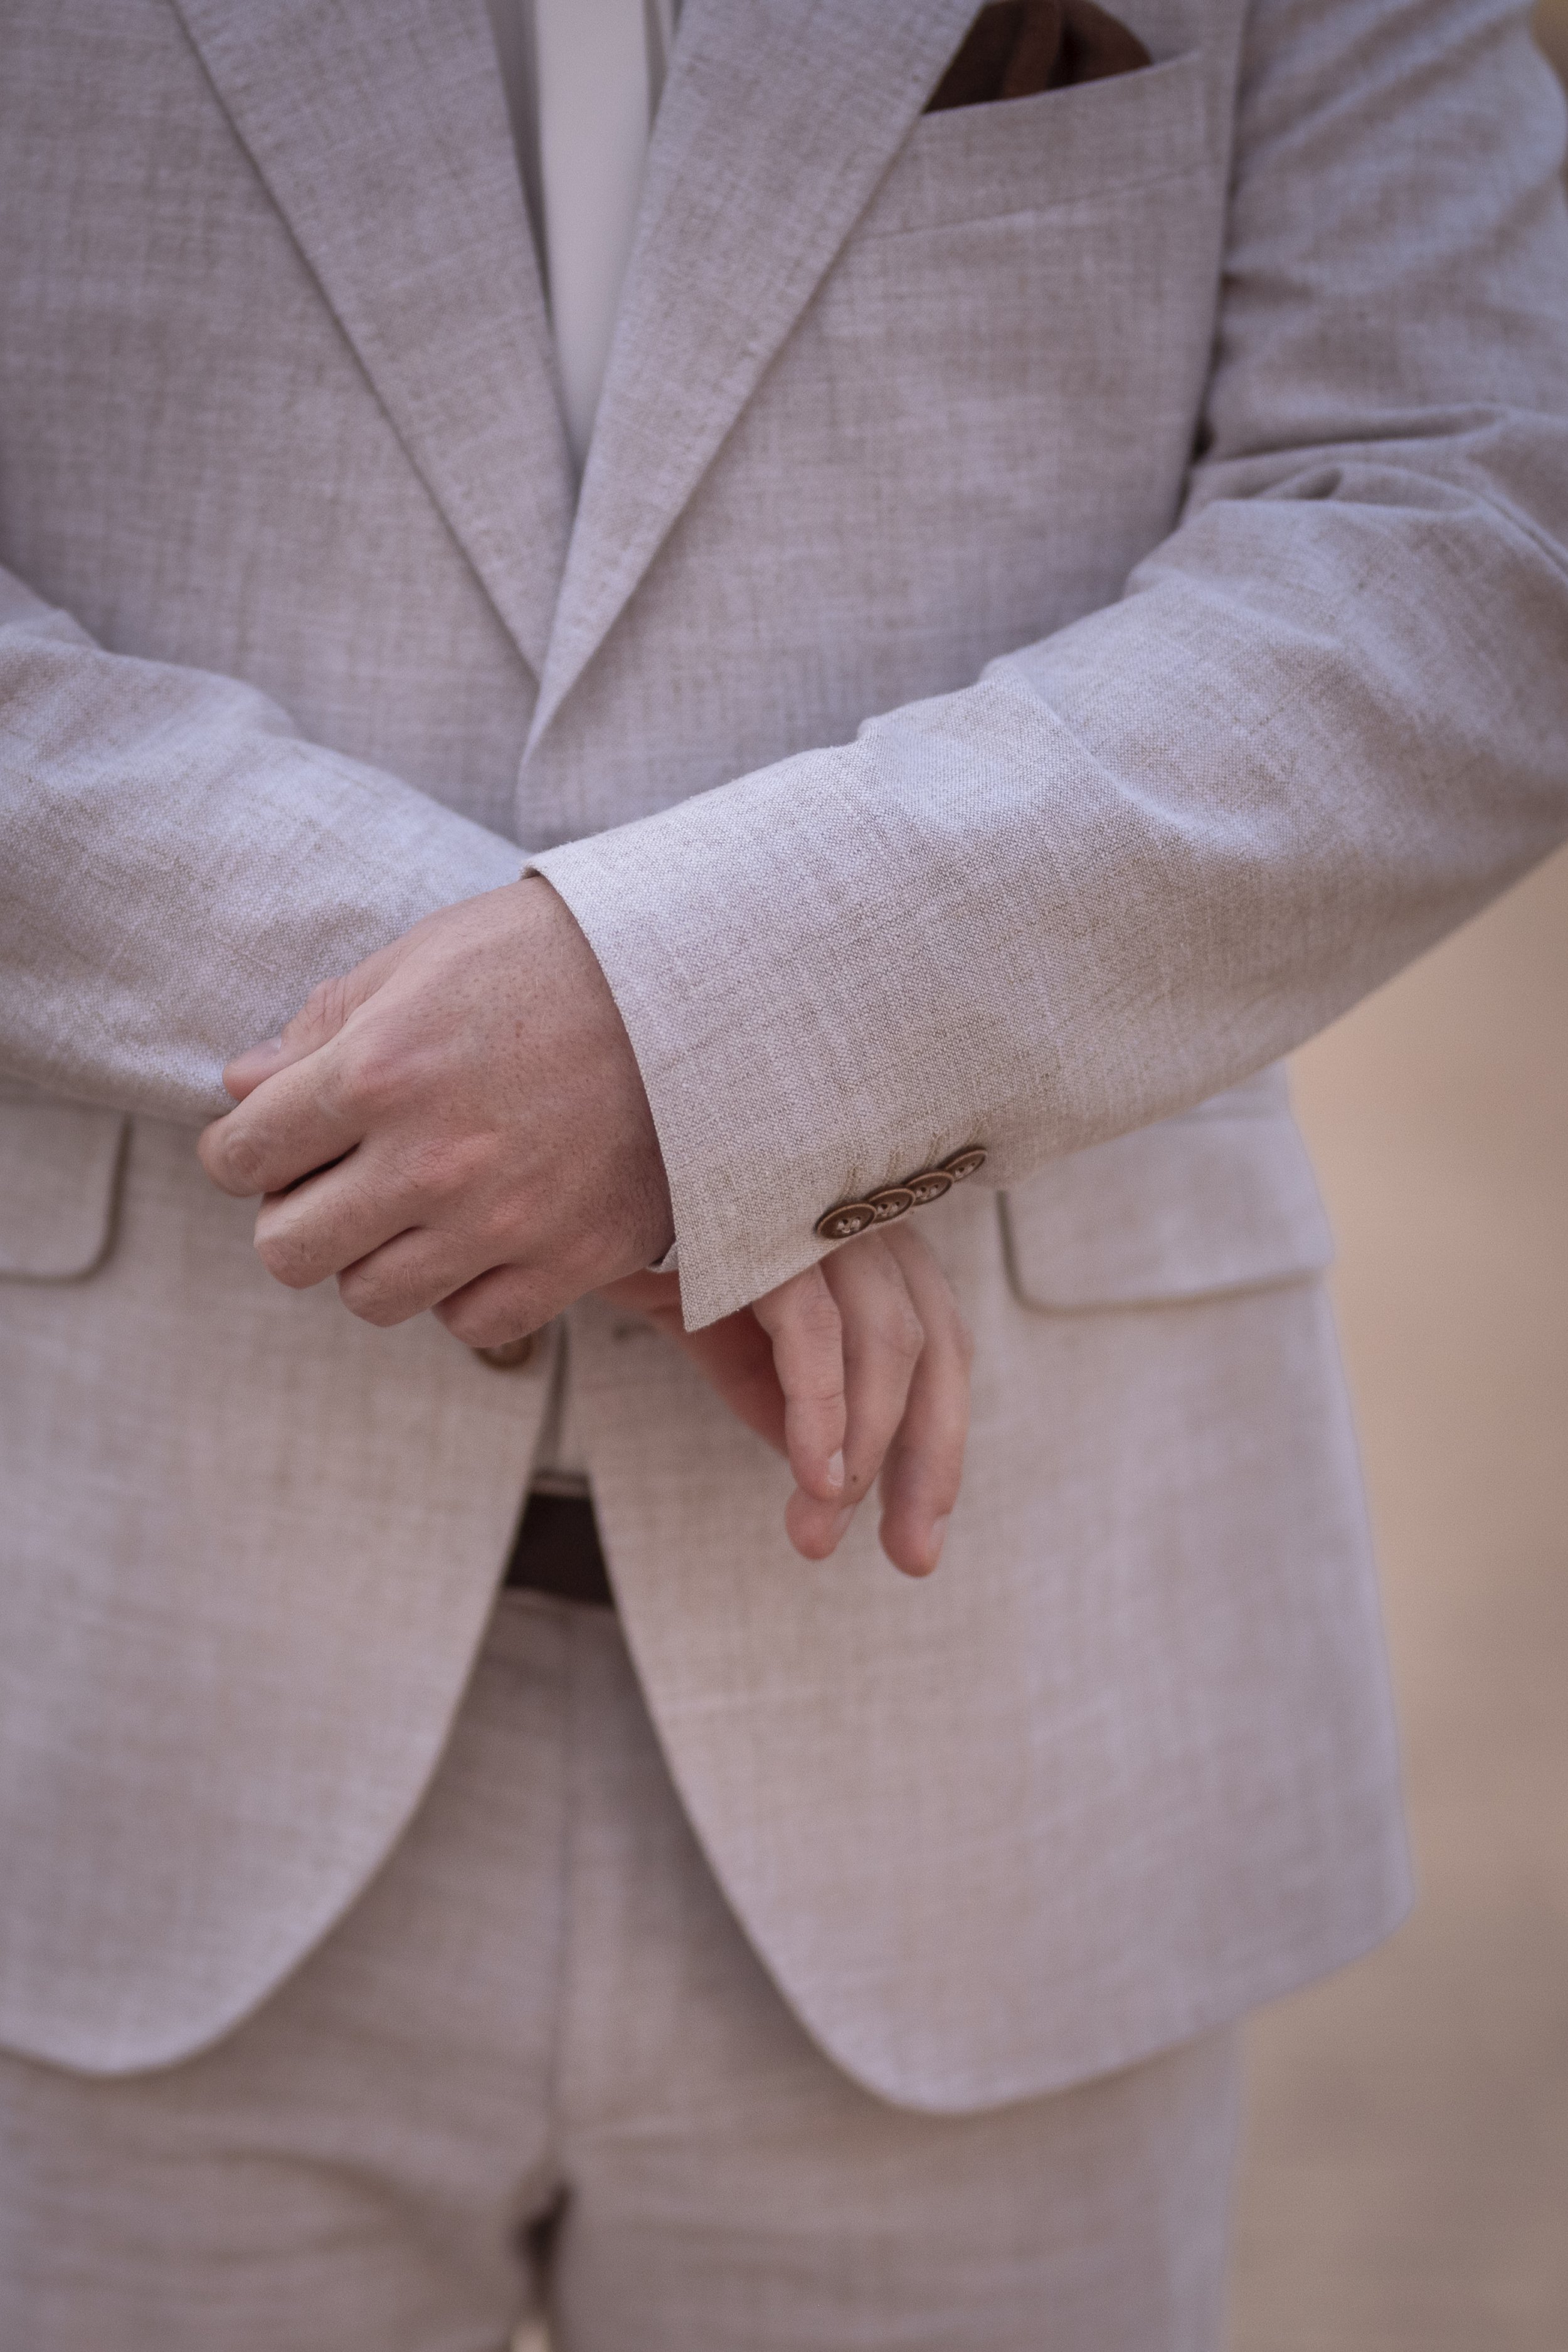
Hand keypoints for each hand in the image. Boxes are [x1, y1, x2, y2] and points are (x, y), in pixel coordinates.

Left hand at [197, 879, 671, 1343]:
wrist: (708, 983)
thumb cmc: (559, 955)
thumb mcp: (426, 957)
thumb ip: (325, 1025)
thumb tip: (240, 1086)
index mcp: (378, 1069)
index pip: (241, 1156)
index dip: (241, 1152)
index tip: (269, 1144)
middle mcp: (430, 1159)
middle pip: (288, 1251)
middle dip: (293, 1217)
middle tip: (336, 1183)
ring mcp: (503, 1219)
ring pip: (370, 1298)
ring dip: (373, 1259)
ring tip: (412, 1210)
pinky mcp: (573, 1259)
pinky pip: (471, 1322)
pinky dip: (461, 1291)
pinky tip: (480, 1236)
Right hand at [601, 1220, 971, 1577]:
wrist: (554, 1173)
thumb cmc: (640, 1231)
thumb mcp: (718, 1324)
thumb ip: (774, 1389)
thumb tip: (825, 1474)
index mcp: (859, 1233)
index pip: (937, 1341)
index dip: (938, 1442)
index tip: (915, 1535)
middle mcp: (856, 1211)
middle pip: (935, 1344)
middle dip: (928, 1461)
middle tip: (908, 1556)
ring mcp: (818, 1206)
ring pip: (888, 1340)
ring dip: (865, 1452)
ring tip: (821, 1528)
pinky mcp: (767, 1217)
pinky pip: (815, 1328)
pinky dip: (821, 1409)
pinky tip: (814, 1477)